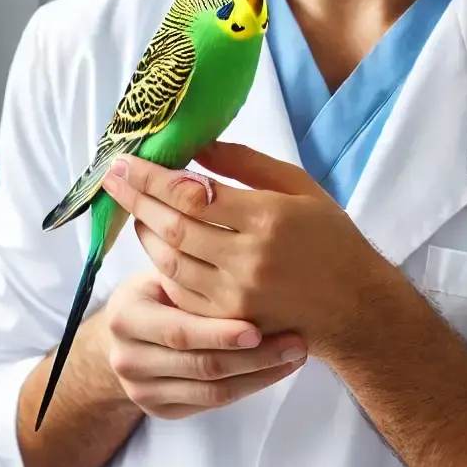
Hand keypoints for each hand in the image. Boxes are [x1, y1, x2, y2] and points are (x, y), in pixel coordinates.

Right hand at [98, 269, 308, 419]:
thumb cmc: (157, 284)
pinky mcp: (161, 410)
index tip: (260, 324)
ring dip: (261, 374)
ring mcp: (143, 391)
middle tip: (296, 340)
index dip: (221, 332)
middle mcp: (128, 360)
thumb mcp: (160, 267)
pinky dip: (249, 386)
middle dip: (255, 356)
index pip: (180, 331)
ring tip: (297, 354)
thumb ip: (186, 257)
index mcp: (125, 317)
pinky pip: (213, 403)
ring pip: (214, 391)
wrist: (129, 328)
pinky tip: (278, 369)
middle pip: (202, 365)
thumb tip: (225, 220)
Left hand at [101, 143, 397, 356]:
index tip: (127, 159)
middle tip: (112, 176)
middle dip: (137, 199)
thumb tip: (198, 146)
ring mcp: (235, 295)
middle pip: (174, 226)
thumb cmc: (330, 237)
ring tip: (130, 207)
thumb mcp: (300, 186)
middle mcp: (248, 259)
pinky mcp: (228, 321)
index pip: (193, 194)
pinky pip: (181, 291)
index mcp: (268, 217)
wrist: (354, 305)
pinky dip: (161, 264)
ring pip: (170, 261)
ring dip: (144, 231)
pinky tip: (155, 243)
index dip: (153, 177)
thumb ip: (248, 164)